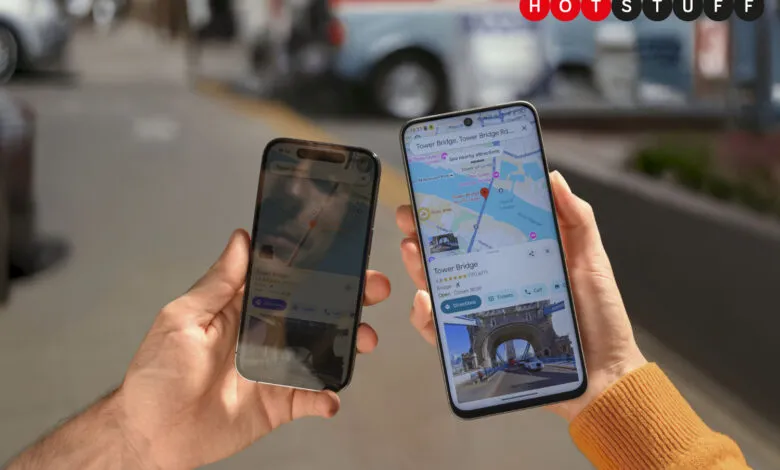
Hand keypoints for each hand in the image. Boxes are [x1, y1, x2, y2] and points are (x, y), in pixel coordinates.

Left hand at [116, 229, 390, 468]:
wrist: (152, 434)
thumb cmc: (158, 374)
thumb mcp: (184, 319)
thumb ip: (218, 283)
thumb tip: (241, 240)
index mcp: (244, 309)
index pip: (289, 281)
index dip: (318, 268)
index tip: (345, 255)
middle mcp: (266, 335)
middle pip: (316, 312)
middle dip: (349, 300)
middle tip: (374, 290)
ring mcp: (275, 369)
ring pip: (322, 351)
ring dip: (349, 344)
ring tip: (364, 340)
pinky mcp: (278, 403)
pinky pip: (311, 398)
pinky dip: (327, 398)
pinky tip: (332, 396)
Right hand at [395, 171, 645, 421]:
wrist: (604, 374)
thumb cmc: (599, 317)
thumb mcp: (591, 261)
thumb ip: (577, 220)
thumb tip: (553, 177)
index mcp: (518, 259)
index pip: (478, 231)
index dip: (453, 212)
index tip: (433, 191)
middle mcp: (495, 283)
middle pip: (450, 256)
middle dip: (424, 234)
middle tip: (410, 217)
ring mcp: (484, 313)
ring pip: (439, 287)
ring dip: (417, 267)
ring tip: (412, 250)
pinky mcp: (479, 345)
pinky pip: (442, 331)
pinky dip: (426, 317)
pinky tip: (426, 300)